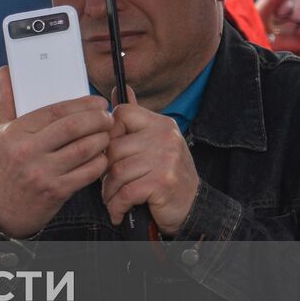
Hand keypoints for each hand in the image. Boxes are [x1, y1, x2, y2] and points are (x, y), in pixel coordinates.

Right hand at [0, 67, 113, 238]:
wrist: (0, 210)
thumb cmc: (3, 165)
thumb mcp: (0, 133)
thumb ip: (7, 101)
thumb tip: (6, 70)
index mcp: (15, 133)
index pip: (55, 110)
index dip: (82, 103)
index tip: (97, 101)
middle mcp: (28, 152)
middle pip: (74, 127)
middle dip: (98, 119)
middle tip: (108, 117)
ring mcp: (43, 173)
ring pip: (85, 149)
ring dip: (103, 139)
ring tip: (107, 134)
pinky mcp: (57, 191)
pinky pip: (88, 172)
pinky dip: (100, 162)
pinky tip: (102, 156)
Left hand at [103, 90, 199, 235]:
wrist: (195, 209)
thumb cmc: (167, 176)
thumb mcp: (155, 143)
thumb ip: (134, 119)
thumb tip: (117, 89)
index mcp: (160, 124)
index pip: (121, 114)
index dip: (107, 135)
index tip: (109, 153)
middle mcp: (164, 137)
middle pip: (113, 147)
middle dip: (104, 170)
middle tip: (108, 184)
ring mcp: (166, 159)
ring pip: (116, 171)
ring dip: (109, 191)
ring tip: (112, 199)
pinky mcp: (163, 182)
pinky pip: (125, 192)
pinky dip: (116, 206)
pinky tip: (118, 212)